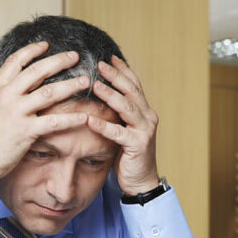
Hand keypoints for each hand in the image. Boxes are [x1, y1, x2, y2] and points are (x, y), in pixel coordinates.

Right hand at [0, 42, 90, 203]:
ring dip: (70, 85)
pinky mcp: (26, 131)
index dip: (32, 51)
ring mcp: (17, 113)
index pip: (16, 61)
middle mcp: (7, 96)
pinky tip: (85, 117)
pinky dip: (71, 119)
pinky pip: (54, 122)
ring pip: (49, 93)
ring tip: (86, 81)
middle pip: (37, 71)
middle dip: (58, 61)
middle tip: (75, 56)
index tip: (46, 45)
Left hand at [88, 56, 159, 195]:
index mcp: (145, 111)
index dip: (123, 70)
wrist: (141, 181)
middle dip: (115, 76)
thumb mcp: (124, 129)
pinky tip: (90, 120)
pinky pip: (118, 133)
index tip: (109, 56)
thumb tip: (98, 97)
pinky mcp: (137, 145)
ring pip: (127, 108)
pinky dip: (104, 126)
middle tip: (99, 63)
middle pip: (131, 91)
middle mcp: (148, 117)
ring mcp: (144, 131)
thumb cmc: (129, 155)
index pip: (134, 85)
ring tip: (95, 85)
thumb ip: (117, 114)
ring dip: (110, 95)